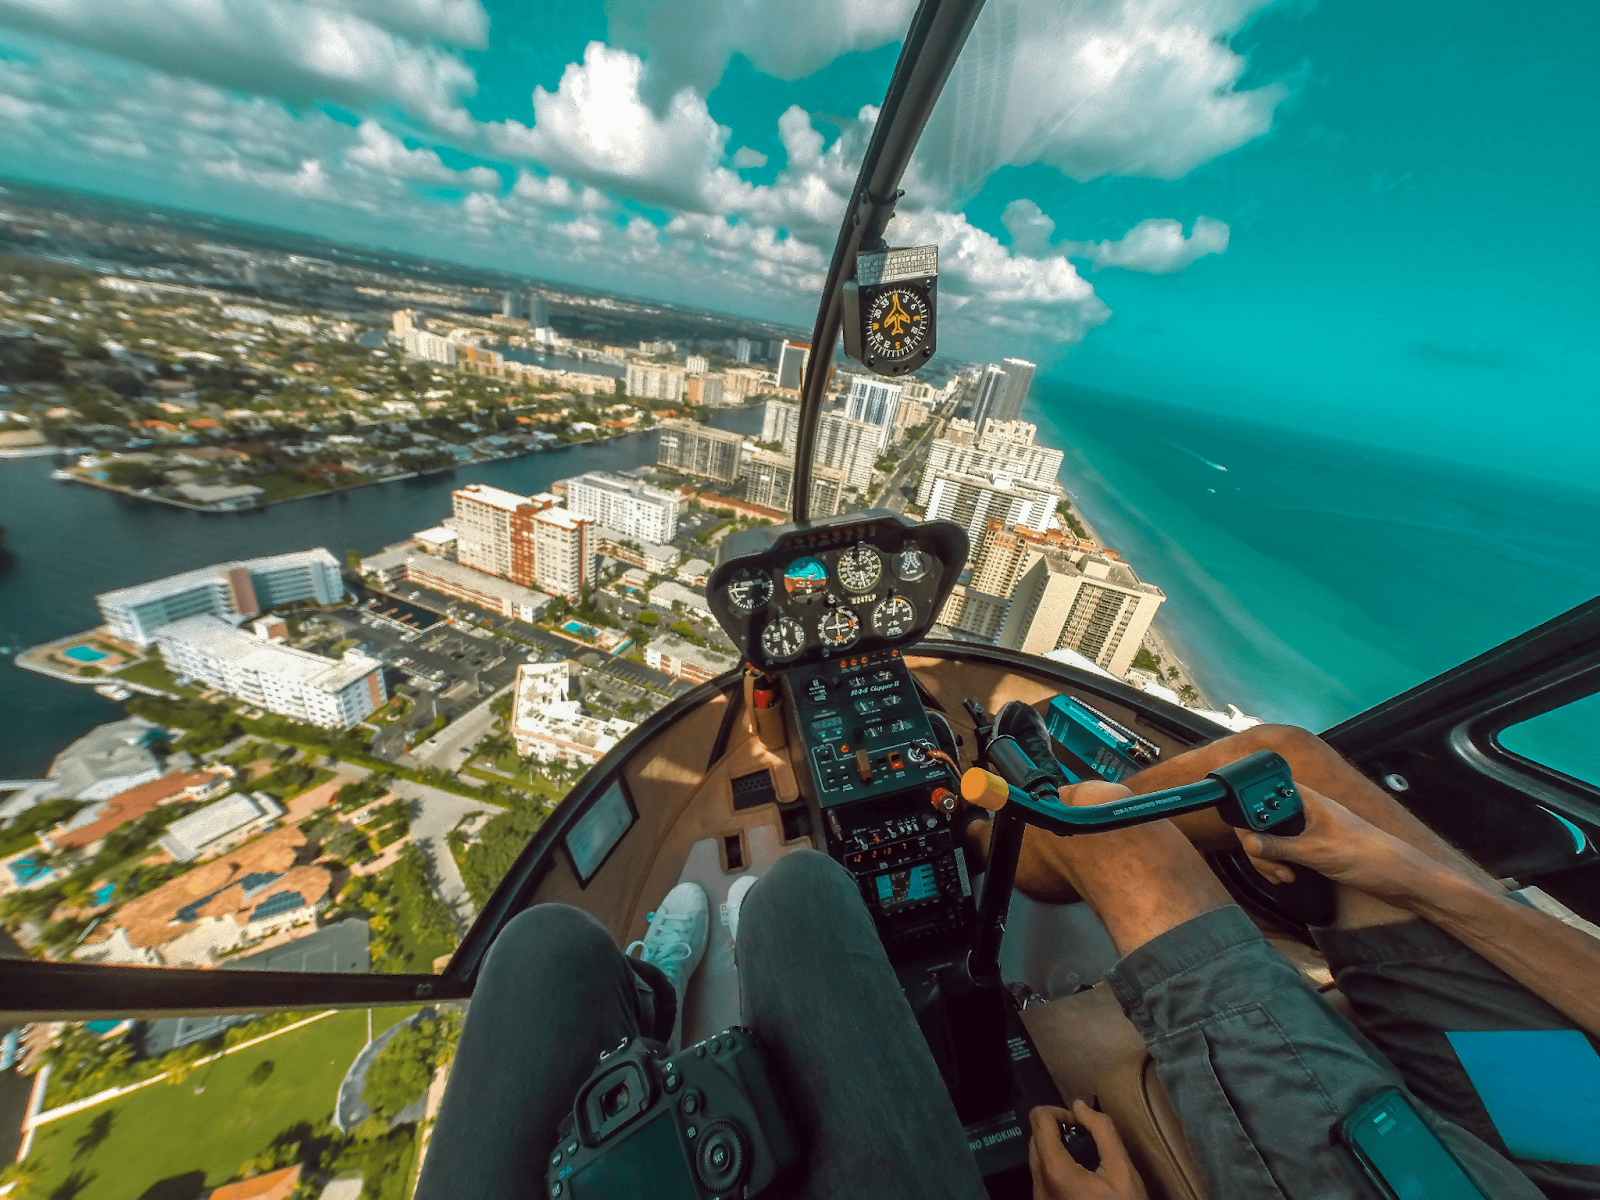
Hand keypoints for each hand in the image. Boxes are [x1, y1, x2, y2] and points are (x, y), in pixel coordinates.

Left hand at [1029, 1102, 1147, 1199]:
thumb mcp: (1122, 1170)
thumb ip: (1102, 1131)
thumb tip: (1079, 1106)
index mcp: (1054, 1172)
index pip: (1038, 1118)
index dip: (1060, 1112)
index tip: (1082, 1126)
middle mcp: (1038, 1186)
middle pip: (1035, 1137)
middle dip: (1058, 1131)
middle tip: (1087, 1142)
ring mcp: (1039, 1199)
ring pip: (1037, 1157)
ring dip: (1057, 1149)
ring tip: (1087, 1162)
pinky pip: (1042, 1177)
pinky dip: (1057, 1167)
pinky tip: (1082, 1179)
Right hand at [1234, 784, 1446, 901]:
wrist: (1399, 879)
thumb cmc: (1368, 856)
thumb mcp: (1315, 852)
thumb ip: (1278, 846)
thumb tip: (1248, 842)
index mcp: (1307, 799)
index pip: (1264, 792)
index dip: (1250, 811)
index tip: (1249, 835)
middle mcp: (1306, 810)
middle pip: (1263, 819)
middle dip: (1259, 843)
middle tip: (1270, 862)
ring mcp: (1309, 828)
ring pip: (1272, 837)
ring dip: (1270, 858)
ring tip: (1283, 874)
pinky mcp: (1314, 846)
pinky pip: (1285, 850)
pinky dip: (1280, 862)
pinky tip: (1287, 875)